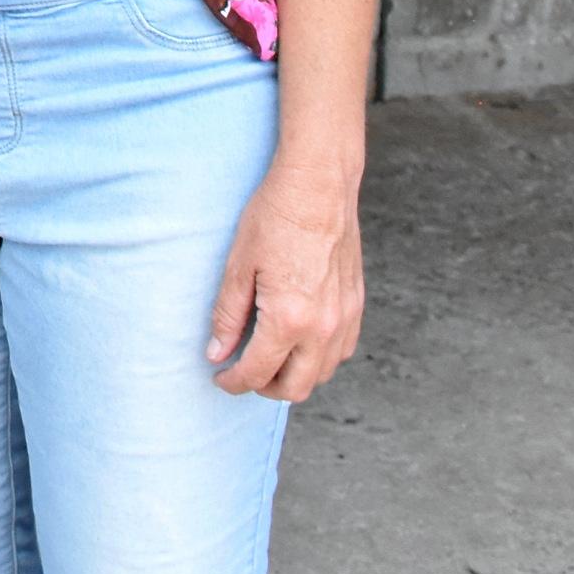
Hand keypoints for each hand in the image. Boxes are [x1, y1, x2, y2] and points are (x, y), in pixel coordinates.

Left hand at [207, 160, 364, 399]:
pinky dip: (320, 358)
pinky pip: (342, 351)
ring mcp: (345, 318)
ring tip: (269, 357)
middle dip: (264, 387)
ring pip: (322, 374)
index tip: (221, 376)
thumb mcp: (239, 265)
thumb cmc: (276, 217)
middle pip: (295, 387)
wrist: (319, 186)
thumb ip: (227, 315)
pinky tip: (300, 341)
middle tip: (243, 371)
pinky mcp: (356, 305)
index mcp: (289, 319)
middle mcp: (323, 327)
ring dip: (294, 376)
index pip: (258, 372)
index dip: (234, 382)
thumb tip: (217, 352)